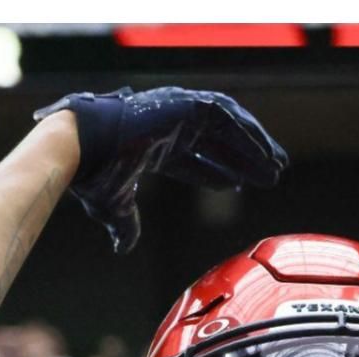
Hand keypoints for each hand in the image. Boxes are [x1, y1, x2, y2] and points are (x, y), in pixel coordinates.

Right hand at [34, 86, 288, 253]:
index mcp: (151, 146)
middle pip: (216, 142)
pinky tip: (266, 152)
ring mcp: (177, 112)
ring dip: (253, 146)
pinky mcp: (186, 104)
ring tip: (276, 165)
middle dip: (244, 159)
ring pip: (227, 127)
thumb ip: (125, 225)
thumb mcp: (113, 206)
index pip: (191, 159)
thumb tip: (122, 248)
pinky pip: (228, 117)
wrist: (82, 146)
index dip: (216, 172)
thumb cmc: (92, 173)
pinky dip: (248, 134)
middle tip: (270, 175)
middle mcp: (167, 127)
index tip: (238, 185)